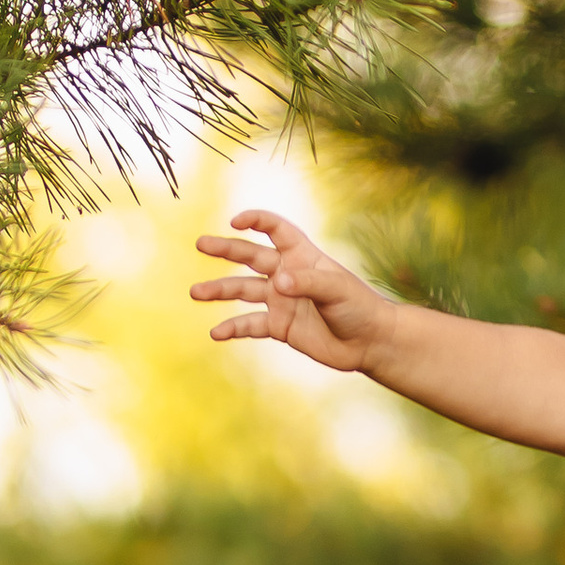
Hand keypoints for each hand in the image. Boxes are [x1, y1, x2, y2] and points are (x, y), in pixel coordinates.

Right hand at [190, 205, 398, 376]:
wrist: (369, 343)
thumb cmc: (359, 308)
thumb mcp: (336, 290)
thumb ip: (307, 283)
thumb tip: (277, 283)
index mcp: (302, 256)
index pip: (276, 230)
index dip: (257, 221)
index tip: (236, 221)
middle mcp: (287, 275)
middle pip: (251, 256)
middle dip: (226, 248)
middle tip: (200, 243)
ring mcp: (281, 300)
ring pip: (243, 290)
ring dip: (219, 290)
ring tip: (196, 292)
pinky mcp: (279, 326)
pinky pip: (250, 325)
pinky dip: (233, 328)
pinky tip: (216, 333)